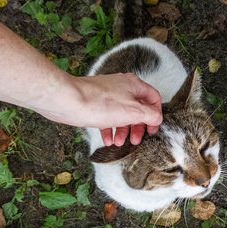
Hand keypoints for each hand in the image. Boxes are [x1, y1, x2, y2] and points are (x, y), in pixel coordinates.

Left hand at [38, 73, 162, 145]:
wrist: (69, 101)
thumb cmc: (99, 104)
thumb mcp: (133, 112)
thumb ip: (150, 115)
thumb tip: (157, 118)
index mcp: (134, 85)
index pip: (153, 98)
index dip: (156, 115)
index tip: (152, 129)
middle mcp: (122, 87)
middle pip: (138, 108)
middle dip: (137, 127)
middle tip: (136, 140)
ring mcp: (108, 95)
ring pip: (122, 114)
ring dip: (123, 131)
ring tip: (119, 142)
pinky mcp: (95, 103)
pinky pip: (107, 117)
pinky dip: (109, 129)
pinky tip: (107, 140)